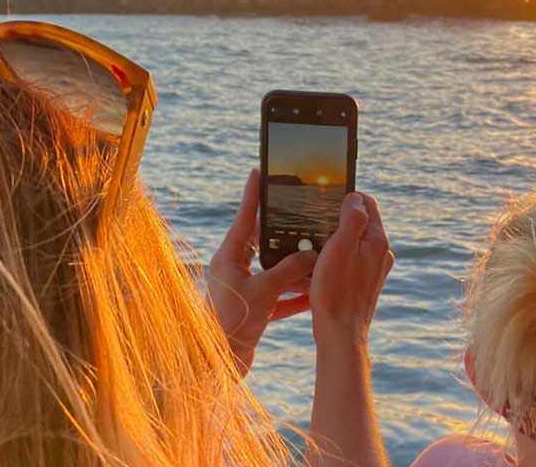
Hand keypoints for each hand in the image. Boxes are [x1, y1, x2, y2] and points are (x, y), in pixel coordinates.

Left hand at [208, 169, 317, 377]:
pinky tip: (317, 291)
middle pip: (263, 241)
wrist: (216, 365)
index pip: (244, 216)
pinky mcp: (254, 310)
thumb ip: (288, 270)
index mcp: (229, 256)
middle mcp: (235, 269)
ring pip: (275, 269)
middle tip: (303, 214)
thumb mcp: (263, 292)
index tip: (260, 170)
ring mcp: (245, 289)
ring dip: (296, 265)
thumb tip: (313, 255)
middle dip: (285, 231)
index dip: (254, 193)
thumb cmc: (229, 323)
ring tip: (319, 253)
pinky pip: (280, 295)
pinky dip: (297, 294)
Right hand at [310, 193, 393, 349]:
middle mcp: (381, 253)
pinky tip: (322, 267)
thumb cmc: (336, 291)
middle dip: (339, 218)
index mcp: (377, 240)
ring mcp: (375, 269)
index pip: (368, 202)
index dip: (346, 196)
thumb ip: (352, 218)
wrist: (340, 333)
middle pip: (361, 221)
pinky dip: (338, 257)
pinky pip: (352, 260)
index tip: (326, 200)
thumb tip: (355, 197)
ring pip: (355, 241)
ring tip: (317, 247)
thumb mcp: (340, 247)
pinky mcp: (366, 283)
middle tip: (317, 224)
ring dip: (337, 239)